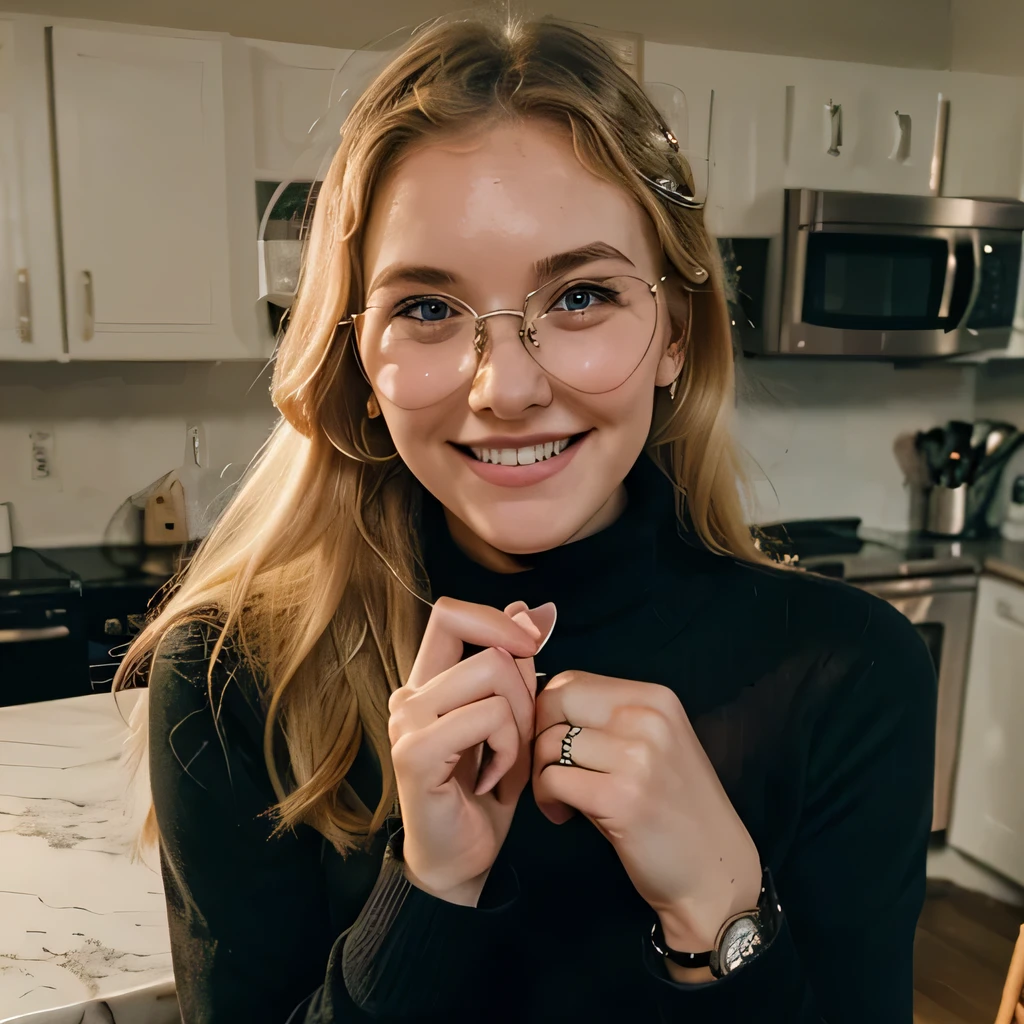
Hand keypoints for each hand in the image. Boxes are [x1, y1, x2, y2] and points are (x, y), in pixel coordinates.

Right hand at [388, 596, 555, 904]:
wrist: (463, 860)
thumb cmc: (487, 792)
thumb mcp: (512, 721)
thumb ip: (514, 667)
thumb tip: (533, 610)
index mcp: (429, 681)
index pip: (451, 614)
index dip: (497, 620)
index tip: (533, 645)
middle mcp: (410, 694)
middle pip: (488, 649)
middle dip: (527, 693)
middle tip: (522, 742)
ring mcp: (407, 721)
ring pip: (492, 675)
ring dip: (519, 725)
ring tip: (509, 765)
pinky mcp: (415, 751)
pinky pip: (487, 718)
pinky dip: (508, 750)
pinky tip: (495, 781)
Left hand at [532, 672, 761, 951]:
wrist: (715, 872)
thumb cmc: (675, 810)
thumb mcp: (653, 745)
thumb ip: (607, 720)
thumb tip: (543, 709)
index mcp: (656, 698)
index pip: (572, 680)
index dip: (549, 712)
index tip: (554, 743)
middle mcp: (648, 717)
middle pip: (556, 702)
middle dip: (539, 736)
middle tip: (549, 768)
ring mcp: (637, 756)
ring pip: (550, 743)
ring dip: (542, 774)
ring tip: (562, 799)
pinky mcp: (620, 797)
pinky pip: (553, 779)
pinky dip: (547, 798)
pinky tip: (564, 814)